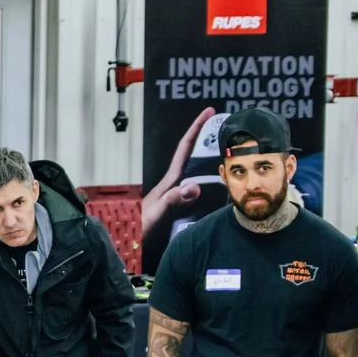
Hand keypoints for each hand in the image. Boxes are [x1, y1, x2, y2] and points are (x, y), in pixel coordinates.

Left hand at [141, 105, 214, 236]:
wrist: (128, 245)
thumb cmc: (139, 229)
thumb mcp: (156, 213)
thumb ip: (173, 199)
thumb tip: (194, 187)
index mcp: (169, 181)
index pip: (184, 148)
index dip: (196, 129)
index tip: (209, 112)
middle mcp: (174, 186)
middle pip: (193, 157)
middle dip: (208, 141)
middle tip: (226, 129)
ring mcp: (176, 196)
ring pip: (198, 173)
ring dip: (211, 162)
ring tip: (229, 153)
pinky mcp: (178, 209)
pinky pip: (198, 191)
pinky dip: (210, 185)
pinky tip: (220, 188)